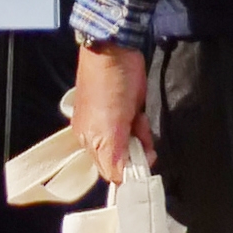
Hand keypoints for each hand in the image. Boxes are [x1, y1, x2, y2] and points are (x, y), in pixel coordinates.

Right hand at [71, 40, 152, 184]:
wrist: (116, 50)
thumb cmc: (109, 90)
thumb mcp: (108, 130)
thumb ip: (114, 160)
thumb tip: (122, 183)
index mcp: (89, 141)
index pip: (110, 171)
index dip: (127, 172)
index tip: (142, 166)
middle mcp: (100, 133)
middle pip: (124, 158)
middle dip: (136, 152)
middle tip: (143, 139)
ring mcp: (114, 120)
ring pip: (134, 143)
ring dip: (141, 137)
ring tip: (139, 120)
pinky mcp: (128, 108)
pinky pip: (138, 127)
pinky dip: (142, 124)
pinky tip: (140, 113)